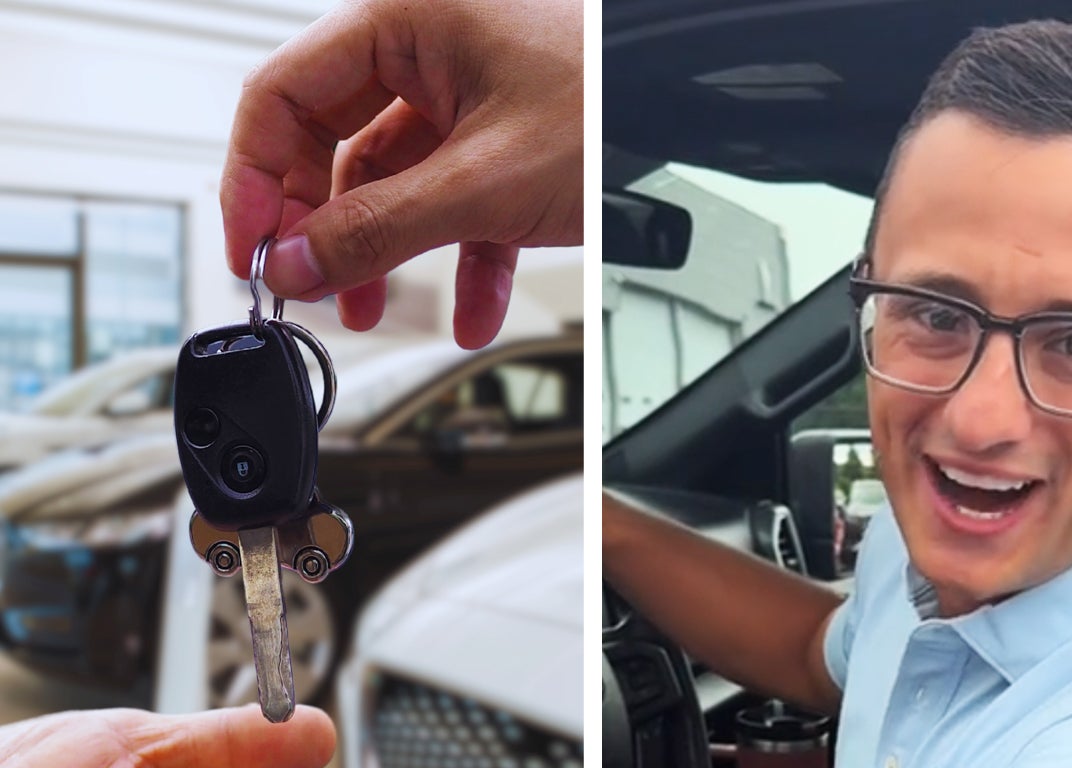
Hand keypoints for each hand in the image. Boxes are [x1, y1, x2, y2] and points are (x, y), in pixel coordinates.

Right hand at [222, 0, 583, 347]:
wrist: (694, 121)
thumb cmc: (615, 107)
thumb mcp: (485, 181)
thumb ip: (380, 227)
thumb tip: (300, 264)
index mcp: (404, 21)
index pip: (281, 97)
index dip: (255, 181)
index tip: (254, 252)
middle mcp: (428, 48)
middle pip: (333, 144)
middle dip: (323, 227)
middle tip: (307, 287)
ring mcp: (469, 94)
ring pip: (395, 181)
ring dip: (386, 254)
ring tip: (370, 310)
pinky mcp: (509, 137)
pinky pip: (457, 200)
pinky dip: (460, 259)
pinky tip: (469, 312)